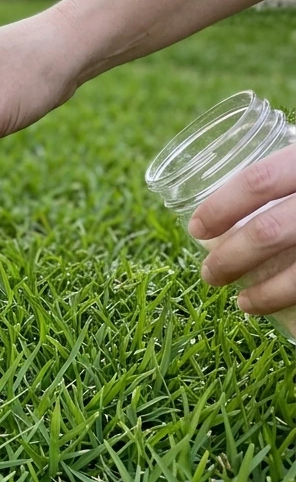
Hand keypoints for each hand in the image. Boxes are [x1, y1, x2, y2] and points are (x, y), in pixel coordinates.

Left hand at [191, 147, 295, 314]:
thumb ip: (288, 167)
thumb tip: (226, 188)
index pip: (259, 181)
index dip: (220, 207)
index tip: (195, 228)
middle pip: (270, 231)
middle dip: (230, 258)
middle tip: (209, 275)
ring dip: (265, 295)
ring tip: (243, 305)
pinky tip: (288, 314)